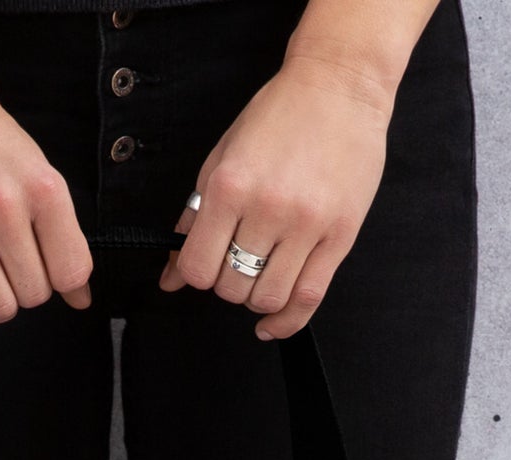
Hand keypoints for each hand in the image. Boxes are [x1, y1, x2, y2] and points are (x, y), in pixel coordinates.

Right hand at [0, 71, 92, 331]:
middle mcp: (4, 208)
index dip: (61, 279)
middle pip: (34, 295)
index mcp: (43, 188)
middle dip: (25, 287)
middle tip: (8, 262)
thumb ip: (61, 234)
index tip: (44, 263)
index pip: (71, 271)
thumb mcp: (34, 170)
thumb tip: (81, 298)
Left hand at [161, 51, 394, 339]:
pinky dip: (286, 322)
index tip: (206, 264)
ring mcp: (306, 225)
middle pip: (232, 288)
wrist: (339, 86)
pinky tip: (272, 322)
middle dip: (228, 284)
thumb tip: (171, 277)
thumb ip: (195, 219)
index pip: (198, 268)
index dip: (197, 274)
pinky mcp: (339, 236)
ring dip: (257, 298)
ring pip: (268, 299)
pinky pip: (308, 299)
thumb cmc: (279, 117)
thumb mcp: (222, 158)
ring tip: (261, 274)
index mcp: (230, 186)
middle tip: (238, 262)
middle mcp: (267, 208)